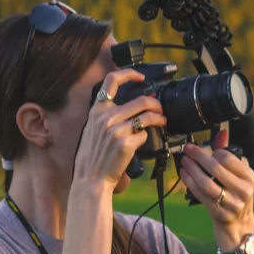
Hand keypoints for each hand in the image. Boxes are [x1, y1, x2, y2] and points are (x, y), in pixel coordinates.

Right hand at [73, 69, 166, 188]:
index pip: (112, 81)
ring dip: (159, 118)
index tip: (140, 77)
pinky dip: (145, 138)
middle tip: (160, 109)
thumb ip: (106, 116)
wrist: (91, 179)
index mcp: (97, 110)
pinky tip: (141, 143)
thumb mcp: (92, 130)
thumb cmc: (92, 158)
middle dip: (156, 103)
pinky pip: (144, 135)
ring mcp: (117, 130)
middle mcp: (106, 117)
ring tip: (162, 121)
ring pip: (147, 116)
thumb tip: (127, 108)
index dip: (129, 74)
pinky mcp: (126, 143)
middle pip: (141, 100)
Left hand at [179, 129, 253, 246]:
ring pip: (207, 184)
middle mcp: (244, 190)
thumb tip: (222, 133)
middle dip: (199, 157)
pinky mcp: (220, 214)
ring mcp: (232, 204)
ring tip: (184, 162)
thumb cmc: (236, 195)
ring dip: (192, 171)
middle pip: (216, 169)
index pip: (229, 158)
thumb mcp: (238, 176)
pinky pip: (201, 196)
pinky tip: (184, 175)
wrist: (239, 226)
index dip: (213, 151)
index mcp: (250, 177)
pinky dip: (190, 184)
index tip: (202, 148)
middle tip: (188, 150)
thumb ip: (230, 154)